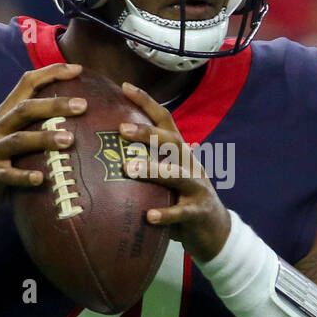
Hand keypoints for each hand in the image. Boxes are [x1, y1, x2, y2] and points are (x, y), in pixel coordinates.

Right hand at [0, 62, 85, 226]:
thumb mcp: (11, 140)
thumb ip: (33, 126)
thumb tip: (76, 119)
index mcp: (4, 115)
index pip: (26, 84)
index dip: (51, 73)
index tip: (77, 69)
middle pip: (25, 109)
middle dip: (54, 105)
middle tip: (82, 105)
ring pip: (18, 140)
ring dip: (44, 138)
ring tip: (70, 140)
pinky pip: (7, 175)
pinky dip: (24, 176)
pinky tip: (40, 179)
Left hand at [119, 81, 230, 262]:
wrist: (215, 230)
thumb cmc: (180, 200)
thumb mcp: (165, 177)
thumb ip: (144, 162)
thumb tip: (101, 152)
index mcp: (179, 153)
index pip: (165, 120)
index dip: (147, 102)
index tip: (125, 86)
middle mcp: (189, 164)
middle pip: (171, 142)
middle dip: (147, 133)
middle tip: (121, 128)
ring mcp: (197, 188)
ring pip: (177, 175)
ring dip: (153, 170)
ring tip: (129, 168)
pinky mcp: (200, 212)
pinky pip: (182, 212)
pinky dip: (166, 214)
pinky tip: (148, 216)